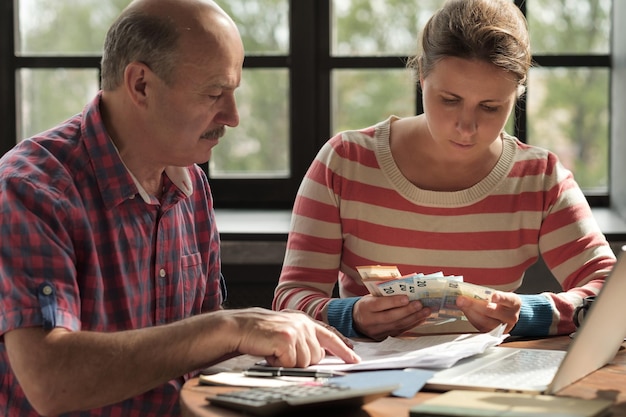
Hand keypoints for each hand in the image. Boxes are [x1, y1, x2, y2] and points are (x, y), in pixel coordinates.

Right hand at [229, 308, 360, 367]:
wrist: (240, 327)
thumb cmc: (261, 332)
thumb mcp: (287, 330)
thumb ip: (305, 338)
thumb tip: (320, 353)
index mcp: (305, 321)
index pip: (330, 336)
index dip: (343, 349)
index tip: (354, 358)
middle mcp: (303, 324)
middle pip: (317, 356)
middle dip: (301, 360)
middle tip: (282, 352)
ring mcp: (296, 331)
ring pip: (305, 362)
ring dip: (289, 362)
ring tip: (275, 350)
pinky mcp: (286, 339)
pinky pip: (291, 363)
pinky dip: (279, 363)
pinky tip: (270, 352)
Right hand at [353, 294, 430, 339]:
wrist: (356, 320)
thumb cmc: (368, 304)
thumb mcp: (371, 296)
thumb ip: (385, 294)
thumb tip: (406, 289)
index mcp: (365, 307)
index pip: (379, 305)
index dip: (393, 302)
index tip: (406, 298)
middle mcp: (370, 321)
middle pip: (390, 317)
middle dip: (407, 311)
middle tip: (420, 304)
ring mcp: (378, 331)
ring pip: (397, 325)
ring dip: (414, 318)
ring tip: (426, 311)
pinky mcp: (384, 337)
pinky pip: (400, 331)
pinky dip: (412, 324)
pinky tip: (421, 319)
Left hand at [456, 291, 520, 332]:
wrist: (508, 314)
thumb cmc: (502, 302)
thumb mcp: (500, 294)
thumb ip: (488, 293)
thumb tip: (468, 291)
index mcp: (513, 303)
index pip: (508, 300)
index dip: (501, 298)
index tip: (494, 296)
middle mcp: (510, 317)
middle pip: (491, 311)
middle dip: (474, 305)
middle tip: (461, 299)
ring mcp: (502, 328)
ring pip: (484, 321)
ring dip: (469, 312)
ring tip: (461, 304)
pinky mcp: (493, 334)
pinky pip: (480, 327)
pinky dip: (471, 317)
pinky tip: (465, 310)